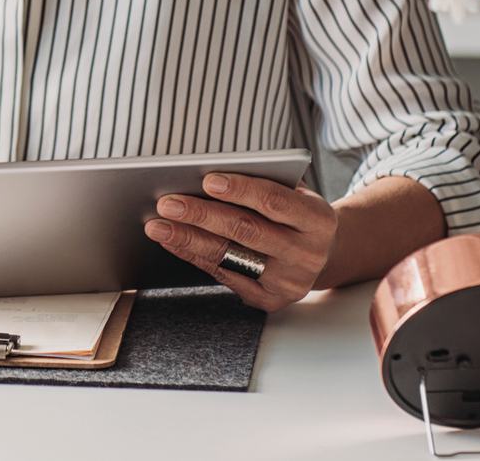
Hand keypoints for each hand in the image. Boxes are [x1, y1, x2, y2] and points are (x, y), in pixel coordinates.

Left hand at [142, 172, 337, 311]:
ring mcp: (289, 282)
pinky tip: (173, 242)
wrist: (321, 256)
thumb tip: (205, 179)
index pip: (275, 201)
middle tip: (166, 203)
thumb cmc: (295, 214)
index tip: (206, 180)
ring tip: (157, 225)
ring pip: (230, 256)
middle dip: (201, 215)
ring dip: (188, 239)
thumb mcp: (294, 194)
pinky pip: (224, 275)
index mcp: (318, 220)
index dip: (240, 190)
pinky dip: (193, 256)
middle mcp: (308, 254)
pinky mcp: (270, 300)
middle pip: (247, 231)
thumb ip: (263, 185)